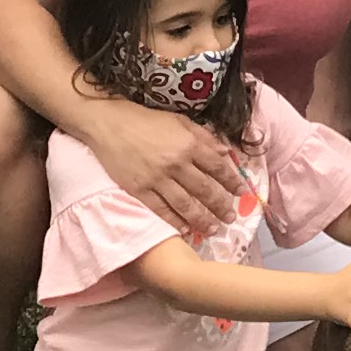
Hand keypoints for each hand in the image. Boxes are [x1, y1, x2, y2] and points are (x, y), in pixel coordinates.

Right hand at [78, 98, 245, 235]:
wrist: (109, 124)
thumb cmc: (146, 120)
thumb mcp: (180, 121)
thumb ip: (204, 137)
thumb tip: (225, 152)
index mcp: (189, 145)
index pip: (217, 167)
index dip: (232, 182)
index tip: (241, 193)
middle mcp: (176, 163)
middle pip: (204, 190)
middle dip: (220, 206)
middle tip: (230, 218)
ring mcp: (156, 179)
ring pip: (185, 204)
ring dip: (201, 219)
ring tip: (213, 229)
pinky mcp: (138, 190)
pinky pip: (160, 209)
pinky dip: (173, 221)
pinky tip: (184, 230)